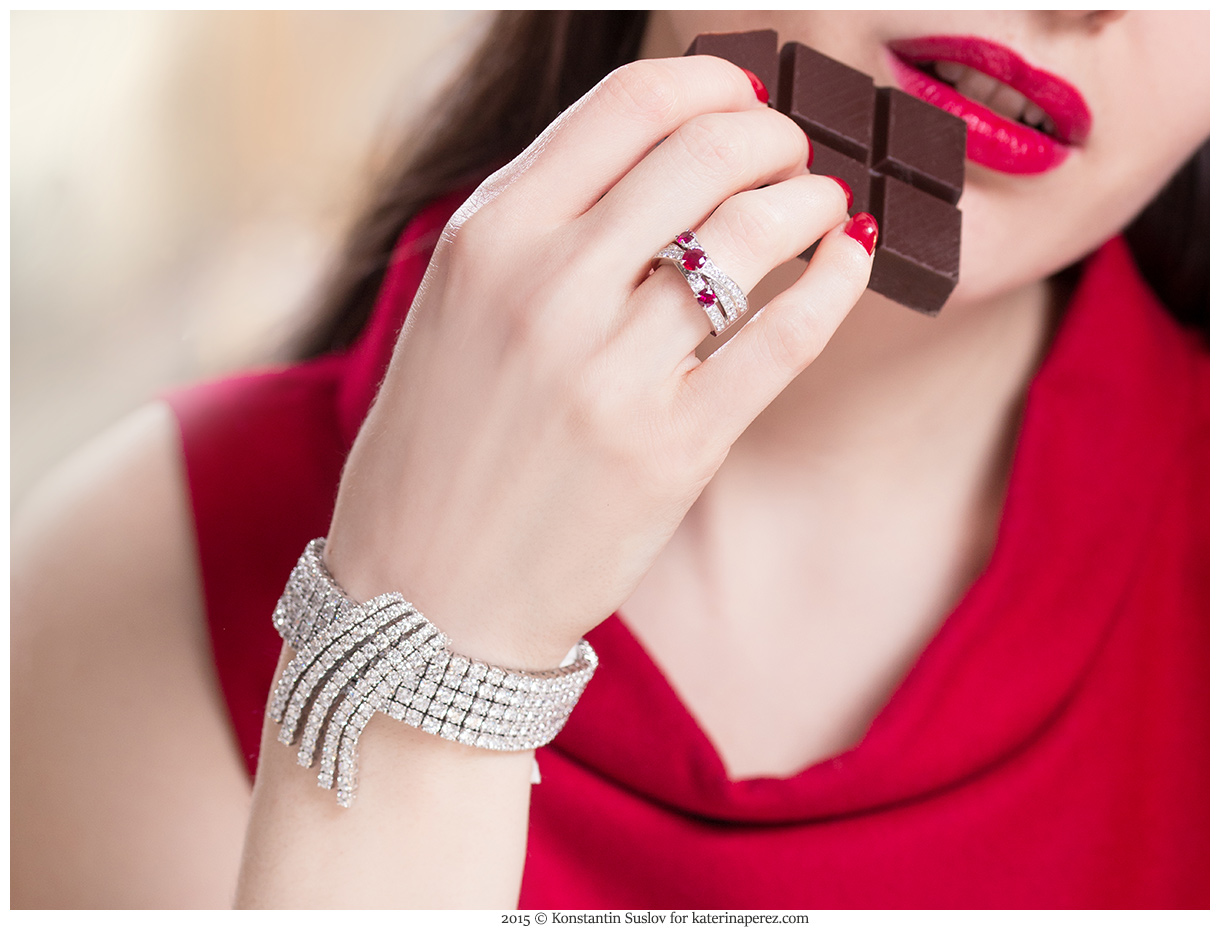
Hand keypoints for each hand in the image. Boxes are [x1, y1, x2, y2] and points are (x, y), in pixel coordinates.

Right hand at [324, 54, 873, 669]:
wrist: (422, 604)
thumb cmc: (434, 455)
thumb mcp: (451, 312)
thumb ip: (536, 231)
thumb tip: (648, 162)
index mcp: (488, 239)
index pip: (630, 104)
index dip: (711, 82)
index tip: (742, 95)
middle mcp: (548, 288)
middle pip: (707, 152)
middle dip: (774, 135)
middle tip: (791, 155)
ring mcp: (612, 370)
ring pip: (755, 232)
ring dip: (811, 200)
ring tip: (822, 208)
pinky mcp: (673, 448)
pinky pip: (784, 335)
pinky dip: (836, 282)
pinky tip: (851, 261)